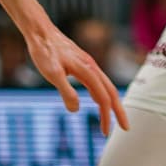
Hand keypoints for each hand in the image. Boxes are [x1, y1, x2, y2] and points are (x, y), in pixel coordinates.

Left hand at [20, 18, 127, 135]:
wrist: (41, 32)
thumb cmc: (44, 52)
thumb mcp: (52, 74)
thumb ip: (66, 91)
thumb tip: (76, 110)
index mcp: (89, 72)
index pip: (104, 99)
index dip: (106, 116)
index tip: (106, 133)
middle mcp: (93, 68)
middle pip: (112, 93)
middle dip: (119, 111)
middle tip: (125, 128)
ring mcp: (89, 65)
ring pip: (106, 87)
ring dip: (110, 104)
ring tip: (110, 118)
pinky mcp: (83, 64)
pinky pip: (98, 82)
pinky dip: (101, 94)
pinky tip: (96, 99)